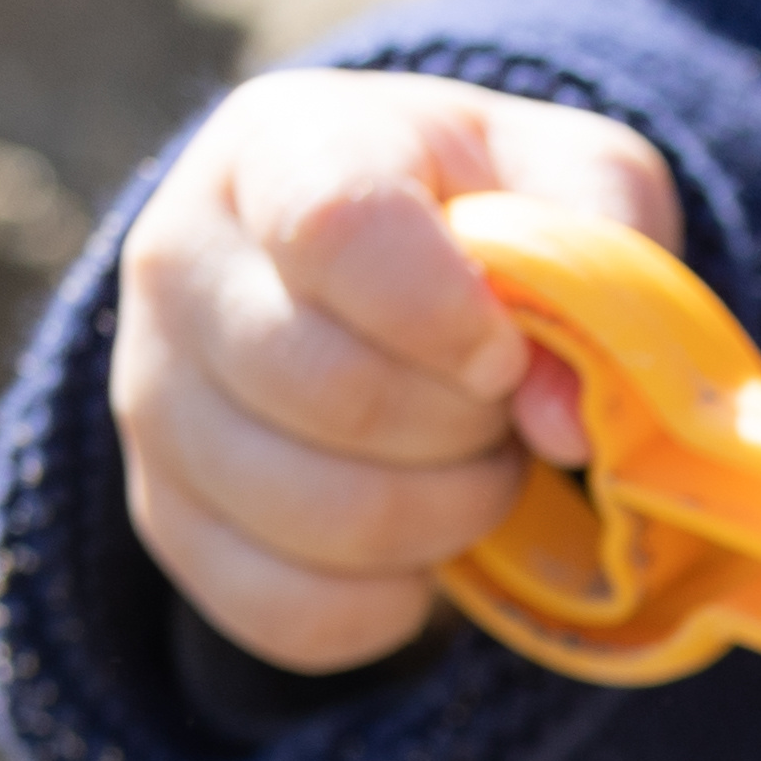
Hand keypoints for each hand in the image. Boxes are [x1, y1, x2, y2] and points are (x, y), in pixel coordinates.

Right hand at [113, 70, 682, 675]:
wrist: (395, 280)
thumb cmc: (496, 222)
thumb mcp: (580, 190)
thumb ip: (605, 259)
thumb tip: (562, 419)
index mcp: (284, 149)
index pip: (338, 230)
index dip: (450, 315)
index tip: (506, 349)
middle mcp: (181, 261)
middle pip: (332, 392)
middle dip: (467, 429)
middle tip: (504, 411)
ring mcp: (155, 395)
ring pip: (315, 514)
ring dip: (444, 516)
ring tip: (472, 463)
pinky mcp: (169, 516)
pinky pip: (289, 611)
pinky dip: (391, 604)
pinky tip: (422, 543)